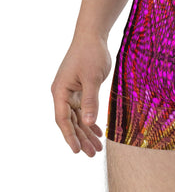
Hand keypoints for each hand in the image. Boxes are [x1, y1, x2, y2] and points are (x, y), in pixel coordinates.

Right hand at [51, 34, 111, 156]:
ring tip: (97, 148)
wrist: (92, 37)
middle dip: (81, 139)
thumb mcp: (92, 78)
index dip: (70, 137)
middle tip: (92, 154)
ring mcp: (70, 92)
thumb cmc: (91, 54)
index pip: (63, 120)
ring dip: (87, 132)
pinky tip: (98, 131)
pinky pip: (83, 110)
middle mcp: (62, 94)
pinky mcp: (80, 89)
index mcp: (60, 92)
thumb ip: (91, 101)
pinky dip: (90, 121)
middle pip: (71, 122)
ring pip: (78, 118)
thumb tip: (88, 123)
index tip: (77, 151)